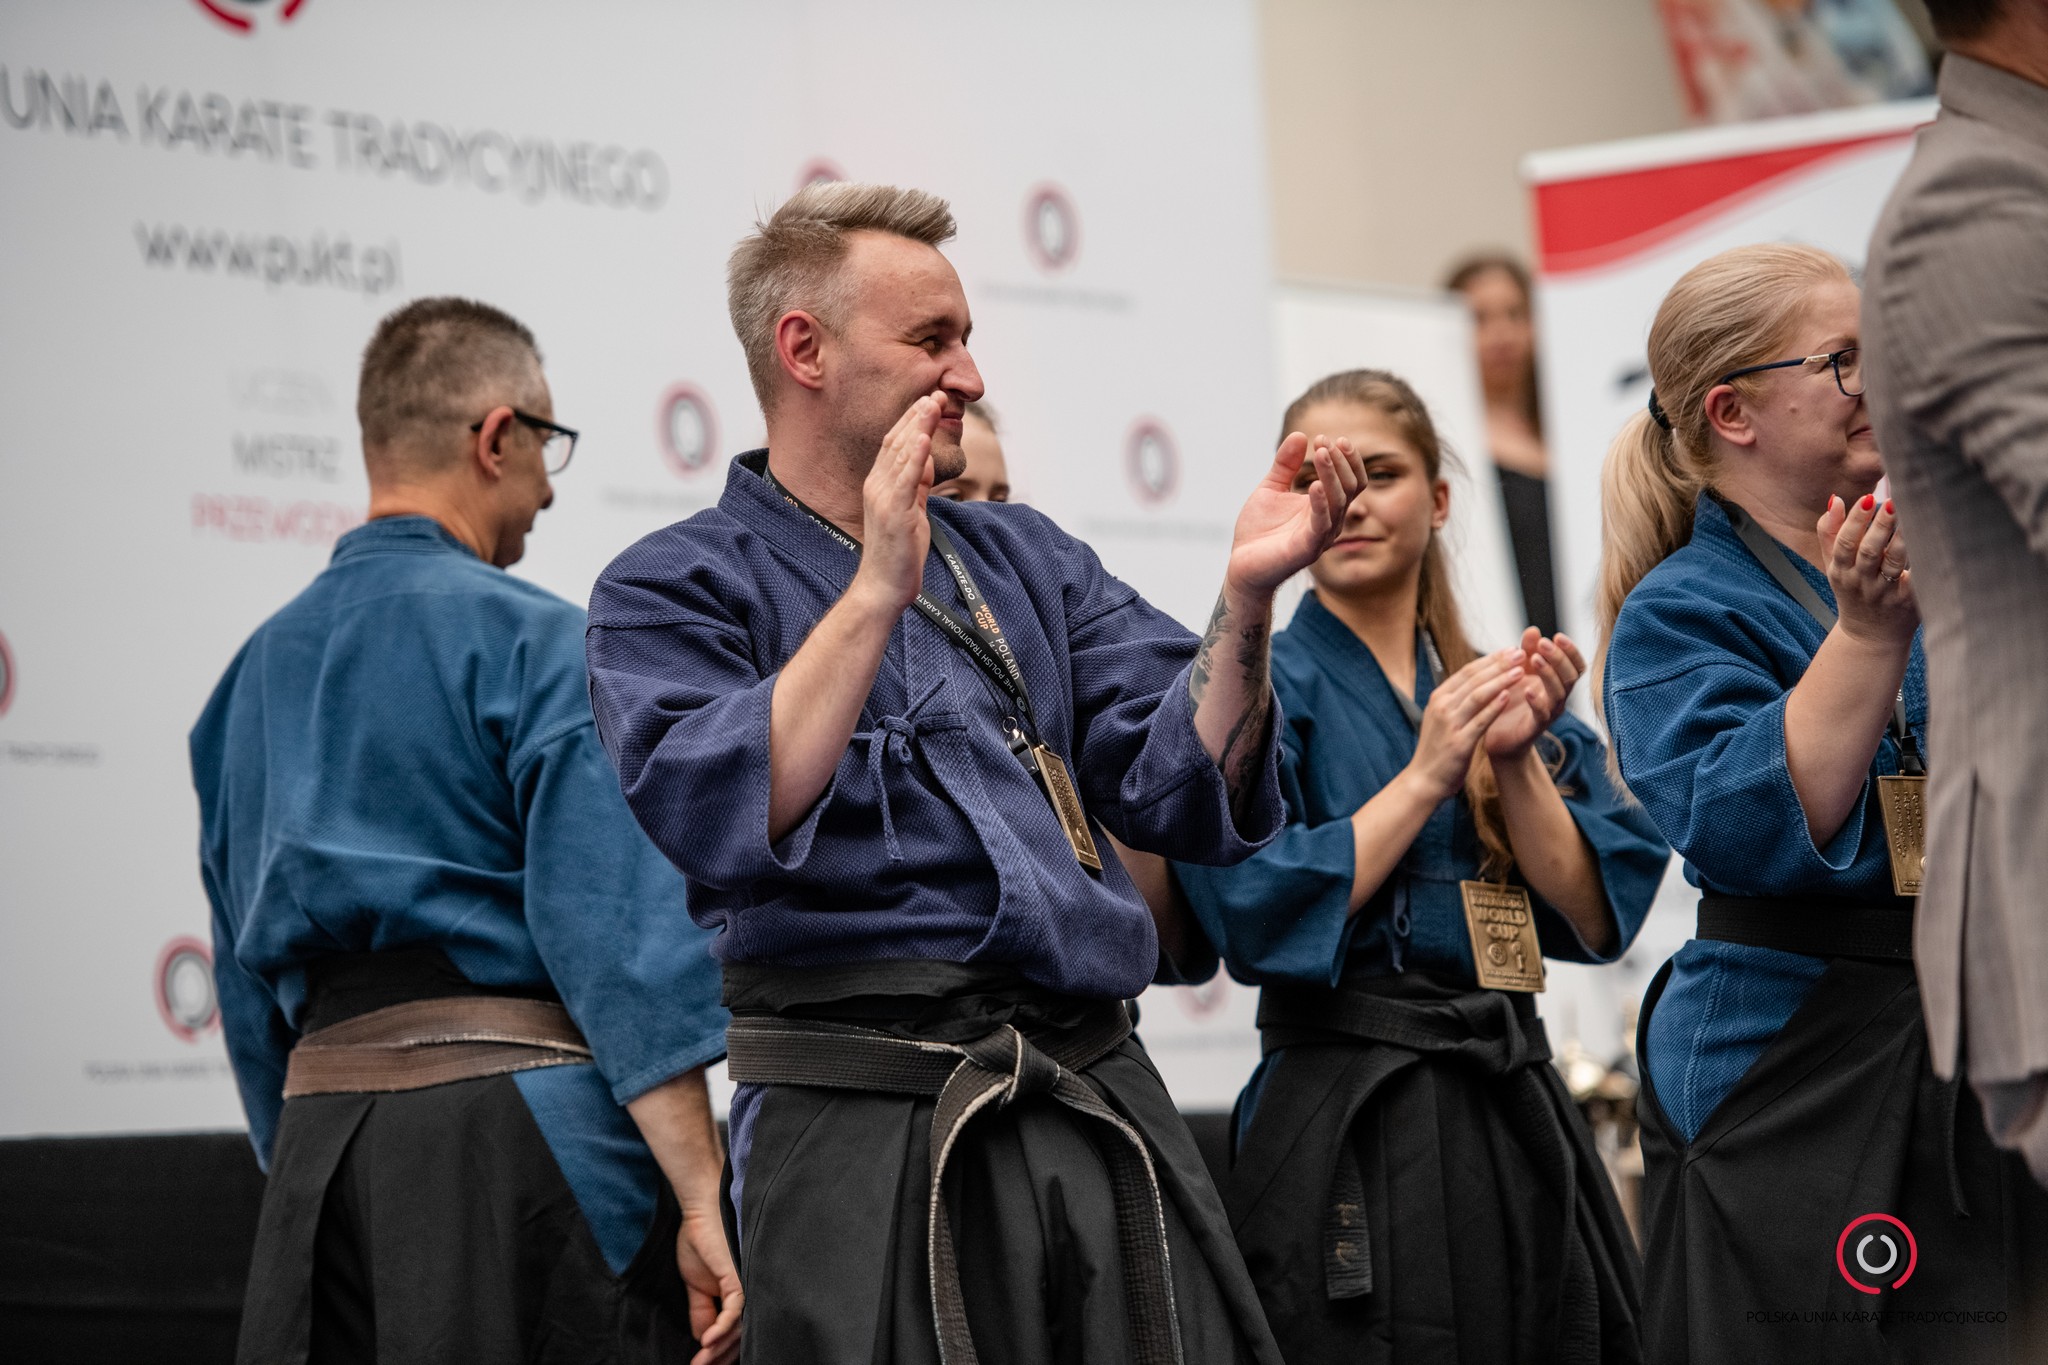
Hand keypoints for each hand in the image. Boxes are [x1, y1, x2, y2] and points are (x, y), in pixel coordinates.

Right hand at [676, 1205, 742, 1364]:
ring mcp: (745, 1284)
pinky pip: (734, 1310)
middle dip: (720, 1357)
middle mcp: (748, 1290)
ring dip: (717, 1349)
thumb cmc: (700, 1238)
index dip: (721, 1351)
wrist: (699, 1208)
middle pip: (739, 1334)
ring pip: (737, 1328)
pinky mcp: (738, 1277)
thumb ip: (701, 1310)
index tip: (702, 1364)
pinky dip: (721, 1329)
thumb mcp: (695, 1284)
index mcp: (738, 1293)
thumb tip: (703, 1338)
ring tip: (700, 1363)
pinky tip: (707, 1343)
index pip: (736, 1330)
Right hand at [849, 393, 942, 614]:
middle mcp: (877, 487)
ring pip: (901, 455)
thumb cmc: (897, 553)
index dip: (911, 420)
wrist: (882, 587)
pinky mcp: (894, 514)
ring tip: (931, 404)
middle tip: (935, 393)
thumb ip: (918, 486)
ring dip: (917, 427)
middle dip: (916, 416)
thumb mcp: (911, 512)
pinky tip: (922, 438)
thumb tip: (928, 463)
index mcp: (879, 485)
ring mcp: (883, 499)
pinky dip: (915, 457)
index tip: (928, 401)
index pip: (894, 444)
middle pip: (896, 442)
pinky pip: (906, 481)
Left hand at [1224, 432, 1364, 595]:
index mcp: (1325, 507)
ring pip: (1340, 502)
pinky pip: (1321, 524)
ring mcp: (1321, 536)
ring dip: (1331, 474)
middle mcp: (1330, 521)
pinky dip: (1321, 502)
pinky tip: (1314, 485)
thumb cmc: (1258, 530)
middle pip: (1350, 487)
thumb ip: (1285, 464)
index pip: (1351, 480)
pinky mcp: (1307, 548)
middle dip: (1339, 461)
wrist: (1241, 564)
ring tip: (1320, 452)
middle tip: (1322, 442)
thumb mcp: (1271, 488)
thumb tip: (1300, 434)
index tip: (1325, 438)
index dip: (1345, 458)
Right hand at [1405, 650, 1523, 801]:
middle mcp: (1442, 706)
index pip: (1467, 671)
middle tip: (1520, 653)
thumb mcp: (1442, 719)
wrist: (1424, 780)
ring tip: (1520, 671)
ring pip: (1478, 695)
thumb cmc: (1437, 750)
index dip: (1490, 659)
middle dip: (1499, 664)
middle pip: (1474, 678)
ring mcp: (1449, 724)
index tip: (1510, 650)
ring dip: (1500, 681)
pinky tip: (1508, 697)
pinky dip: (1494, 707)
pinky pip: (1480, 720)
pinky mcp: (1459, 742)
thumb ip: (1458, 701)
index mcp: (1439, 698)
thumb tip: (1479, 682)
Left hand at [1483, 629, 1585, 759]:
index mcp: (1557, 682)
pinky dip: (1536, 701)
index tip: (1557, 636)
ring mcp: (1549, 712)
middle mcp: (1559, 697)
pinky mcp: (1535, 726)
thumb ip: (1527, 651)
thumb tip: (1533, 629)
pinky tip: (1527, 690)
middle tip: (1544, 644)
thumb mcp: (1519, 671)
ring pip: (1559, 692)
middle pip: (1571, 676)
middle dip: (1559, 658)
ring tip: (1534, 659)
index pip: (1576, 665)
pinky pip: (1541, 713)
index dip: (1571, 651)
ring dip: (1548, 673)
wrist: (1499, 736)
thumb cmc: (1512, 701)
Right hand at [1817, 493, 1917, 646]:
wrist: (1870, 637)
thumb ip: (1829, 532)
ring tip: (1912, 515)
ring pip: (1894, 563)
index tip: (1868, 498)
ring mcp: (1884, 593)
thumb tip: (1836, 499)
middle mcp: (1861, 582)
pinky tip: (1932, 541)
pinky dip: (1922, 562)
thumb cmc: (1854, 591)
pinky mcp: (1907, 602)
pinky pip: (1916, 579)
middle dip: (1880, 525)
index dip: (1854, 521)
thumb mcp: (1833, 566)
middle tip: (1894, 502)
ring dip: (1902, 539)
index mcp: (1840, 571)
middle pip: (1869, 551)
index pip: (1844, 543)